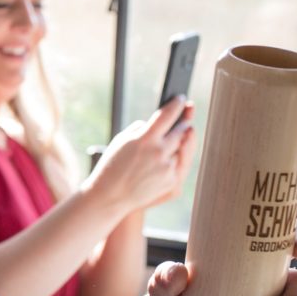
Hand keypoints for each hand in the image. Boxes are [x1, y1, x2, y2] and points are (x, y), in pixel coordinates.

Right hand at [82, 96, 196, 211]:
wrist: (110, 195)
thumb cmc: (112, 165)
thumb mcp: (122, 140)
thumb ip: (141, 130)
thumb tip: (157, 126)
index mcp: (145, 138)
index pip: (167, 115)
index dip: (177, 105)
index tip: (181, 99)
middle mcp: (159, 152)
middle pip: (181, 131)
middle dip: (183, 123)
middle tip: (185, 118)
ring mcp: (167, 168)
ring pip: (182, 148)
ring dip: (180, 142)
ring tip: (175, 139)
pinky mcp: (172, 181)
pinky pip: (179, 165)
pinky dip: (175, 160)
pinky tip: (166, 159)